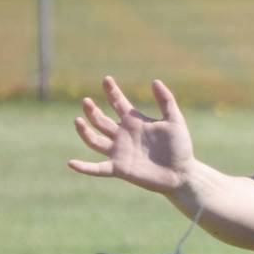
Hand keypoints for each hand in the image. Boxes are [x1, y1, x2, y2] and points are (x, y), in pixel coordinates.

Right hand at [68, 76, 194, 195]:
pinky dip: (84, 167)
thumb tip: (154, 81)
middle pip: (101, 120)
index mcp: (135, 121)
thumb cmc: (180, 147)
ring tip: (77, 120)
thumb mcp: (175, 120)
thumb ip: (166, 101)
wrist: (182, 174)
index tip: (106, 79)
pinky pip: (97, 168)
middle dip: (92, 110)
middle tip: (86, 101)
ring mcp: (119, 152)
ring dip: (85, 131)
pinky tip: (71, 163)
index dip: (111, 91)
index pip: (118, 103)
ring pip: (95, 140)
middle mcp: (123, 135)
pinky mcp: (119, 169)